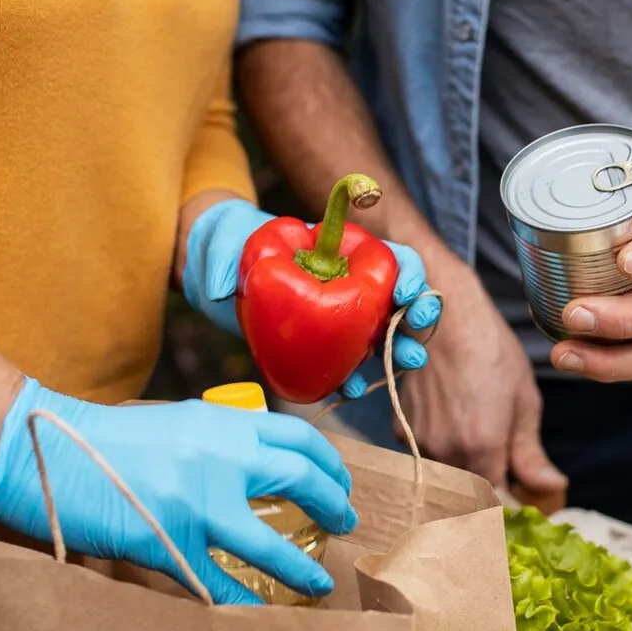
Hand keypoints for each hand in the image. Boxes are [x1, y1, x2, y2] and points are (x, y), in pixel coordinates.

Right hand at [0, 377, 358, 603]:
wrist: (43, 447)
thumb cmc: (103, 437)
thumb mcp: (174, 422)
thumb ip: (217, 441)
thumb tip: (254, 464)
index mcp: (222, 422)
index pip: (298, 438)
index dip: (330, 464)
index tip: (340, 483)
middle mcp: (220, 457)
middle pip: (301, 480)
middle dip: (333, 504)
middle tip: (345, 524)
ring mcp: (196, 502)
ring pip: (269, 542)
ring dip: (301, 568)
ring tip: (319, 583)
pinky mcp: (168, 542)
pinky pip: (219, 582)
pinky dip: (246, 601)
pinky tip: (263, 614)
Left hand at [180, 197, 440, 396]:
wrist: (215, 274)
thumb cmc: (226, 244)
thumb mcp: (221, 241)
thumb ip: (222, 259)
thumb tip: (223, 289)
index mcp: (337, 250)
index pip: (387, 256)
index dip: (406, 272)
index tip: (404, 292)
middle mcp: (348, 283)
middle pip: (396, 297)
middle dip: (416, 316)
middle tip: (415, 334)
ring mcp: (337, 316)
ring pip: (380, 334)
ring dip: (398, 351)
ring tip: (407, 365)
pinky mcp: (321, 345)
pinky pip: (345, 363)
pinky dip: (351, 377)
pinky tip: (348, 389)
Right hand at [400, 271, 566, 494]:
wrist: (440, 309)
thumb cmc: (489, 347)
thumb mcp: (524, 399)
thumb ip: (531, 452)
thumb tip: (551, 486)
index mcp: (481, 449)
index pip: (495, 502)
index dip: (509, 499)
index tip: (520, 492)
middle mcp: (444, 452)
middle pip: (469, 492)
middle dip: (487, 483)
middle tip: (505, 460)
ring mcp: (417, 441)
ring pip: (447, 473)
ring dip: (465, 465)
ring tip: (478, 427)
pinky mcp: (400, 427)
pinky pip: (427, 452)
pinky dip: (444, 446)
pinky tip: (455, 415)